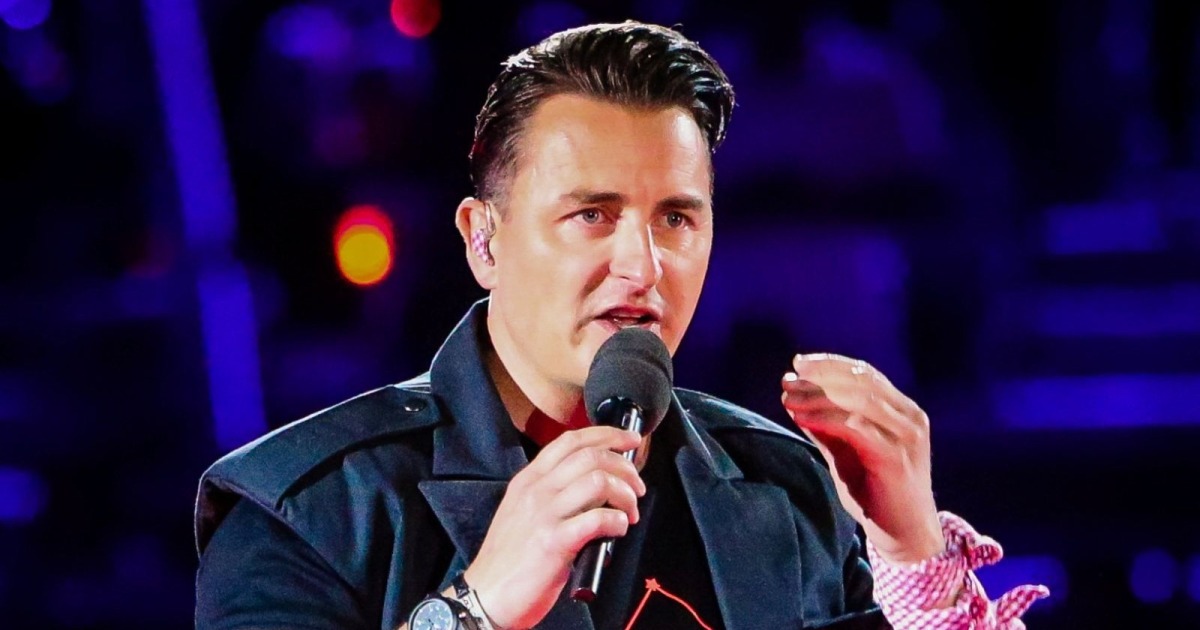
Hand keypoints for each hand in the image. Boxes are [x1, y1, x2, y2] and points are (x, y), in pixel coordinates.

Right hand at [463, 426, 645, 628]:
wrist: (486, 595)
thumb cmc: (508, 559)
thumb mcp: (522, 512)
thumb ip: (551, 494)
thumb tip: (595, 486)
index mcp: (528, 480)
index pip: (570, 441)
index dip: (606, 435)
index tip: (629, 441)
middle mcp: (536, 490)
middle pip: (590, 456)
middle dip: (624, 467)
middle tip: (637, 486)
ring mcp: (544, 515)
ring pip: (598, 481)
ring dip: (625, 494)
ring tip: (630, 512)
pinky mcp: (554, 542)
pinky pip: (597, 519)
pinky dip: (617, 521)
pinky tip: (618, 529)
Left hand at [781, 353, 943, 563]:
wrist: (905, 534)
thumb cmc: (876, 493)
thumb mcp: (847, 452)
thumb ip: (827, 426)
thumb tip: (795, 399)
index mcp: (903, 410)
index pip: (866, 374)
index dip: (831, 364)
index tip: (799, 363)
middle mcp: (910, 417)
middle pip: (862, 380)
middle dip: (822, 374)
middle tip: (791, 376)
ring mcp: (907, 435)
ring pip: (859, 399)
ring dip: (819, 395)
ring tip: (789, 395)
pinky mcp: (896, 455)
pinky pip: (856, 427)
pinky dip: (825, 418)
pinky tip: (800, 417)